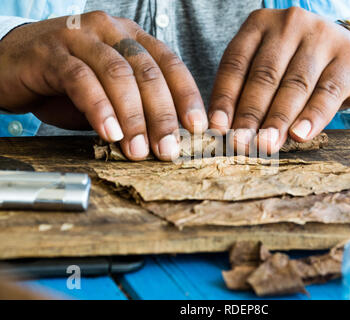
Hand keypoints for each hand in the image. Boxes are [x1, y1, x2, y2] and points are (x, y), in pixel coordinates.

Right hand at [0, 11, 206, 160]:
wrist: (10, 65)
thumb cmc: (66, 83)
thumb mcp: (109, 95)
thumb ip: (134, 108)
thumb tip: (167, 138)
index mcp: (131, 37)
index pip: (169, 64)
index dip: (187, 96)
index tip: (198, 127)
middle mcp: (110, 31)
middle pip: (148, 71)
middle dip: (162, 114)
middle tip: (169, 149)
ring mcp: (80, 37)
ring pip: (118, 74)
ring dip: (133, 117)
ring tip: (139, 150)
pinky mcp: (51, 52)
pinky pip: (82, 80)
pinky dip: (100, 109)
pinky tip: (110, 133)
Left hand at [209, 8, 349, 153]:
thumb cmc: (298, 68)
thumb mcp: (269, 69)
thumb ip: (248, 92)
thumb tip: (226, 132)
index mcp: (259, 25)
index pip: (235, 64)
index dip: (225, 99)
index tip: (217, 129)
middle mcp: (289, 24)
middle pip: (264, 76)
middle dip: (250, 115)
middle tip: (240, 144)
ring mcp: (321, 37)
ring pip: (294, 85)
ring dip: (278, 120)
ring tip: (266, 145)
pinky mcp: (348, 57)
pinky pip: (327, 92)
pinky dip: (312, 116)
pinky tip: (300, 135)